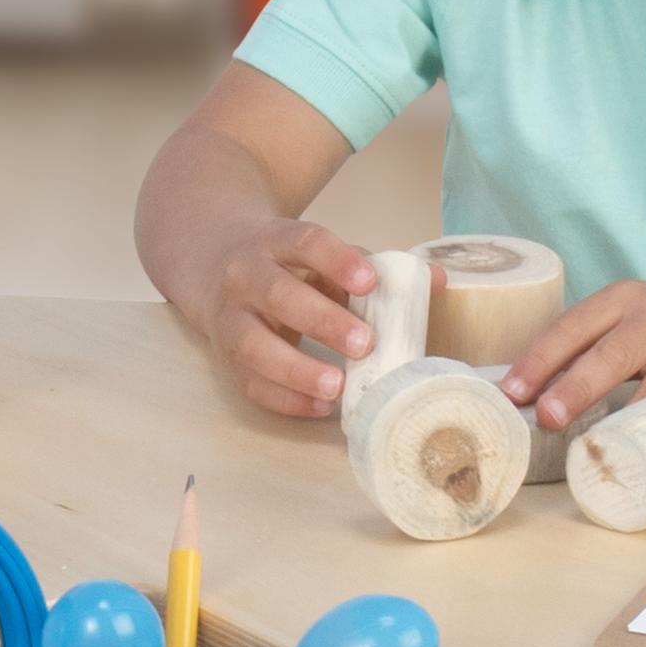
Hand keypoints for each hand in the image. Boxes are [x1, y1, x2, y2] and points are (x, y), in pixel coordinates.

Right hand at [197, 221, 383, 419]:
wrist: (210, 262)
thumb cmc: (283, 264)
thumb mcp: (319, 253)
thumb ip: (371, 266)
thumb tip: (435, 281)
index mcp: (274, 241)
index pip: (305, 242)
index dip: (337, 260)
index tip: (369, 282)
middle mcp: (245, 276)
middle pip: (278, 295)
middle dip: (322, 322)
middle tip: (364, 344)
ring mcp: (231, 318)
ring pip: (254, 346)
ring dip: (297, 370)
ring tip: (337, 386)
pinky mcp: (226, 357)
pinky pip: (250, 382)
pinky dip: (286, 398)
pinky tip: (321, 405)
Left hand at [507, 278, 645, 427]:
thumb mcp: (634, 319)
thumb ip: (593, 350)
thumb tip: (533, 401)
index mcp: (621, 301)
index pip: (571, 327)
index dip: (539, 360)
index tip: (511, 393)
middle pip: (608, 354)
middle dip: (574, 388)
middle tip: (546, 418)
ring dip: (621, 423)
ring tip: (594, 450)